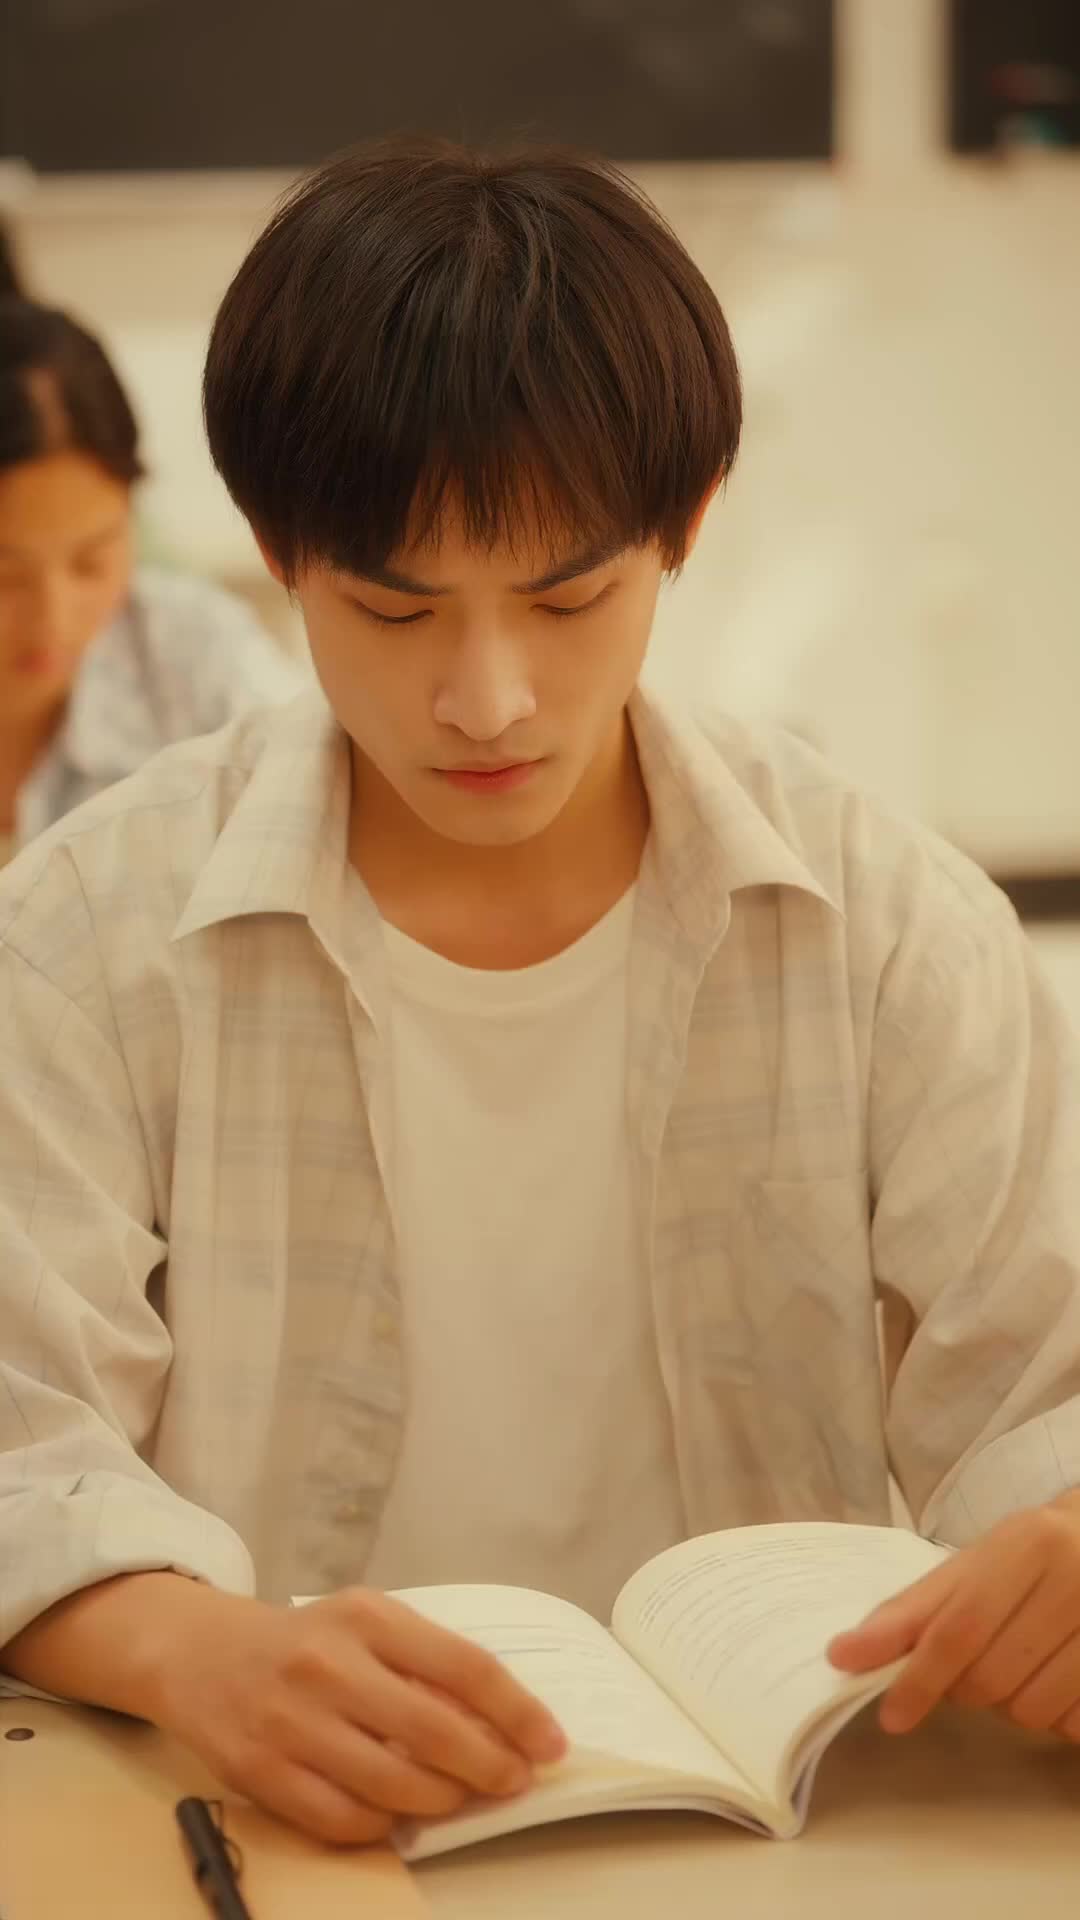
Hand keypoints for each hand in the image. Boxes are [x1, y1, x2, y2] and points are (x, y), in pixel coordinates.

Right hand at [151, 1586, 566, 1844]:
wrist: (203, 1654)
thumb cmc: (307, 1641)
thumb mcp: (368, 1623)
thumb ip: (426, 1661)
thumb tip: (503, 1720)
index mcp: (367, 1617)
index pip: (464, 1666)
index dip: (517, 1711)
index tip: (550, 1743)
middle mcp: (329, 1665)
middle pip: (434, 1733)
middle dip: (489, 1767)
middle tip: (514, 1781)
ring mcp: (290, 1722)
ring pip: (392, 1785)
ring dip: (442, 1802)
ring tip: (459, 1798)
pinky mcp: (260, 1773)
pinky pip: (342, 1820)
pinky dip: (384, 1826)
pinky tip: (399, 1816)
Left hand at [828, 1496, 1079, 1738]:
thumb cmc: (1025, 1558)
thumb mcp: (970, 1567)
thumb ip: (911, 1611)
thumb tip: (843, 1656)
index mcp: (1027, 1544)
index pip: (960, 1627)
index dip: (920, 1677)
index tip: (890, 1716)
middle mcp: (1074, 1580)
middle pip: (990, 1677)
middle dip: (962, 1689)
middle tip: (968, 1667)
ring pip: (1030, 1711)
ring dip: (1008, 1705)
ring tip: (1019, 1664)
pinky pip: (1070, 1726)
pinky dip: (1052, 1718)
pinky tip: (1056, 1677)